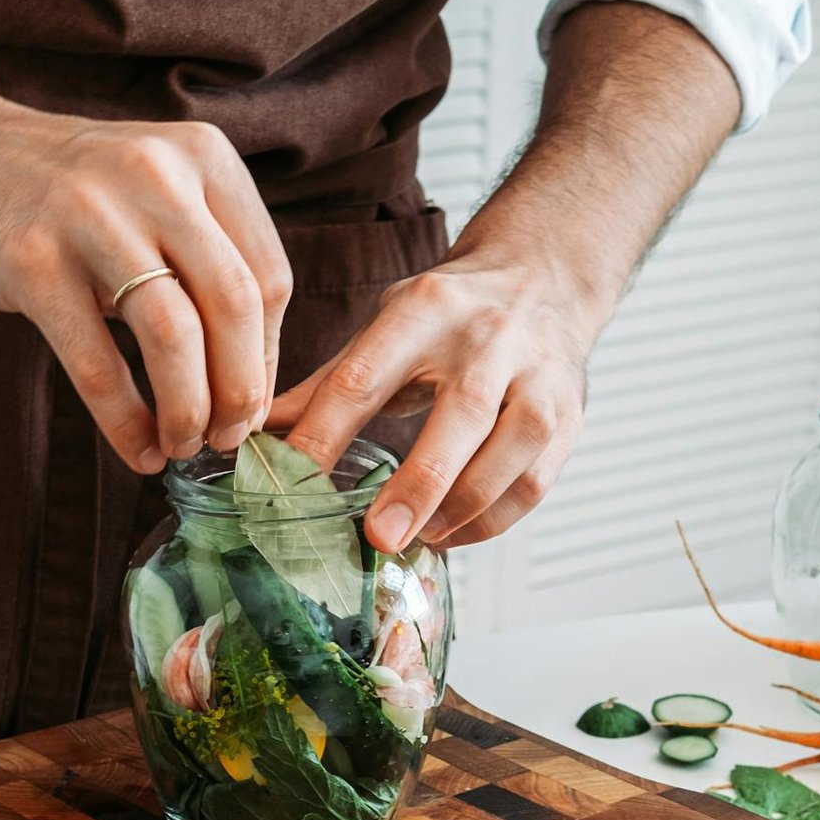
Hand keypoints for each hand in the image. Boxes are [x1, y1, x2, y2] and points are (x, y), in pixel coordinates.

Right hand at [0, 95, 292, 475]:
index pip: (268, 274)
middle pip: (235, 306)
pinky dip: (126, 423)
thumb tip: (252, 373)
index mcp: (201, 157)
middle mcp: (155, 176)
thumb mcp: (153, 190)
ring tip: (182, 445)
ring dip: (189, 411)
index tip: (253, 403)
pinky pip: (98, 365)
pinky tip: (138, 451)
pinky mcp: (33, 262)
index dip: (269, 357)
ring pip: (175, 336)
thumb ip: (206, 254)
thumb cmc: (65, 192)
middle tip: (229, 438)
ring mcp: (91, 216)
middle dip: (242, 392)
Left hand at [269, 249, 597, 554]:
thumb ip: (325, 385)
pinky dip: (491, 522)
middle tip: (379, 536)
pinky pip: (534, 483)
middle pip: (460, 416)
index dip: (326, 432)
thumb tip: (251, 435)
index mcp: (424, 310)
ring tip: (419, 540)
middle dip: (419, 484)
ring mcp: (536, 378)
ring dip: (462, 509)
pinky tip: (454, 534)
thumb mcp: (384, 327)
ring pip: (510, 455)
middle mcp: (488, 339)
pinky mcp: (568, 416)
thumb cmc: (449, 315)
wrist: (545, 279)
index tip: (294, 482)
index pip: (366, 376)